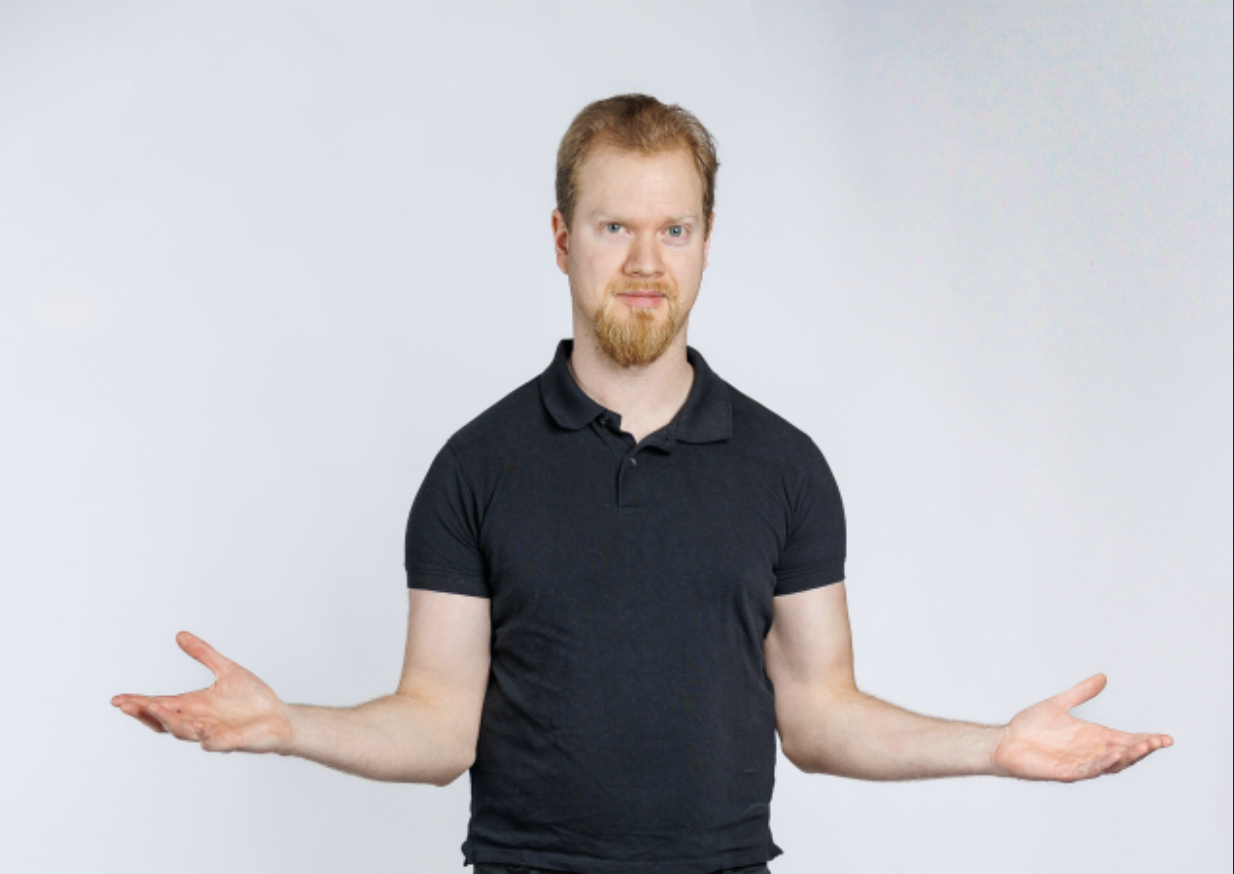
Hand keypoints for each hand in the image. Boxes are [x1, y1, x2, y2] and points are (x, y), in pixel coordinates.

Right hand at [111, 631, 293, 753]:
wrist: (279, 716)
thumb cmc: (252, 698)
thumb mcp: (226, 669)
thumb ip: (203, 654)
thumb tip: (180, 635)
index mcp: (193, 705)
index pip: (159, 705)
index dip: (138, 703)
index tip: (116, 699)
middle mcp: (197, 721)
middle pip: (163, 721)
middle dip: (145, 713)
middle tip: (127, 706)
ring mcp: (212, 733)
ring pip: (183, 732)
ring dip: (169, 721)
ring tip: (157, 707)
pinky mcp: (229, 742)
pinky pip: (213, 741)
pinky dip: (204, 735)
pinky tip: (200, 726)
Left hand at [991, 674, 1171, 781]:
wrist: (1005, 741)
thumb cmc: (1030, 726)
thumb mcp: (1059, 704)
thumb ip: (1081, 692)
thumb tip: (1102, 677)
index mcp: (1092, 737)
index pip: (1126, 740)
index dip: (1146, 740)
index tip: (1166, 738)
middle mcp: (1090, 751)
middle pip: (1124, 754)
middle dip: (1142, 749)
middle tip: (1158, 742)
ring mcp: (1079, 763)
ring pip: (1110, 764)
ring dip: (1125, 757)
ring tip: (1141, 747)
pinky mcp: (1065, 772)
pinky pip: (1087, 771)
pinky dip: (1100, 765)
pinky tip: (1110, 757)